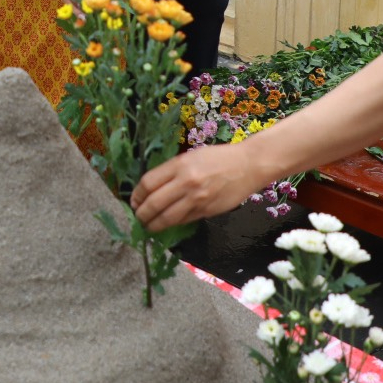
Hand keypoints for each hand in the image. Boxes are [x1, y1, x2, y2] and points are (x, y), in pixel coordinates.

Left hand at [131, 143, 272, 231]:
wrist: (248, 166)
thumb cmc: (219, 158)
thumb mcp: (191, 157)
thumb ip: (172, 171)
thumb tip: (152, 189)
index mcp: (180, 165)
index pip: (148, 183)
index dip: (137, 195)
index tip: (134, 200)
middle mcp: (186, 182)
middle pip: (153, 203)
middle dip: (141, 214)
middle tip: (138, 216)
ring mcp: (197, 199)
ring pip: (166, 218)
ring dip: (153, 225)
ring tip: (148, 225)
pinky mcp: (206, 211)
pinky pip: (183, 221)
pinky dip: (172, 224)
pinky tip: (167, 224)